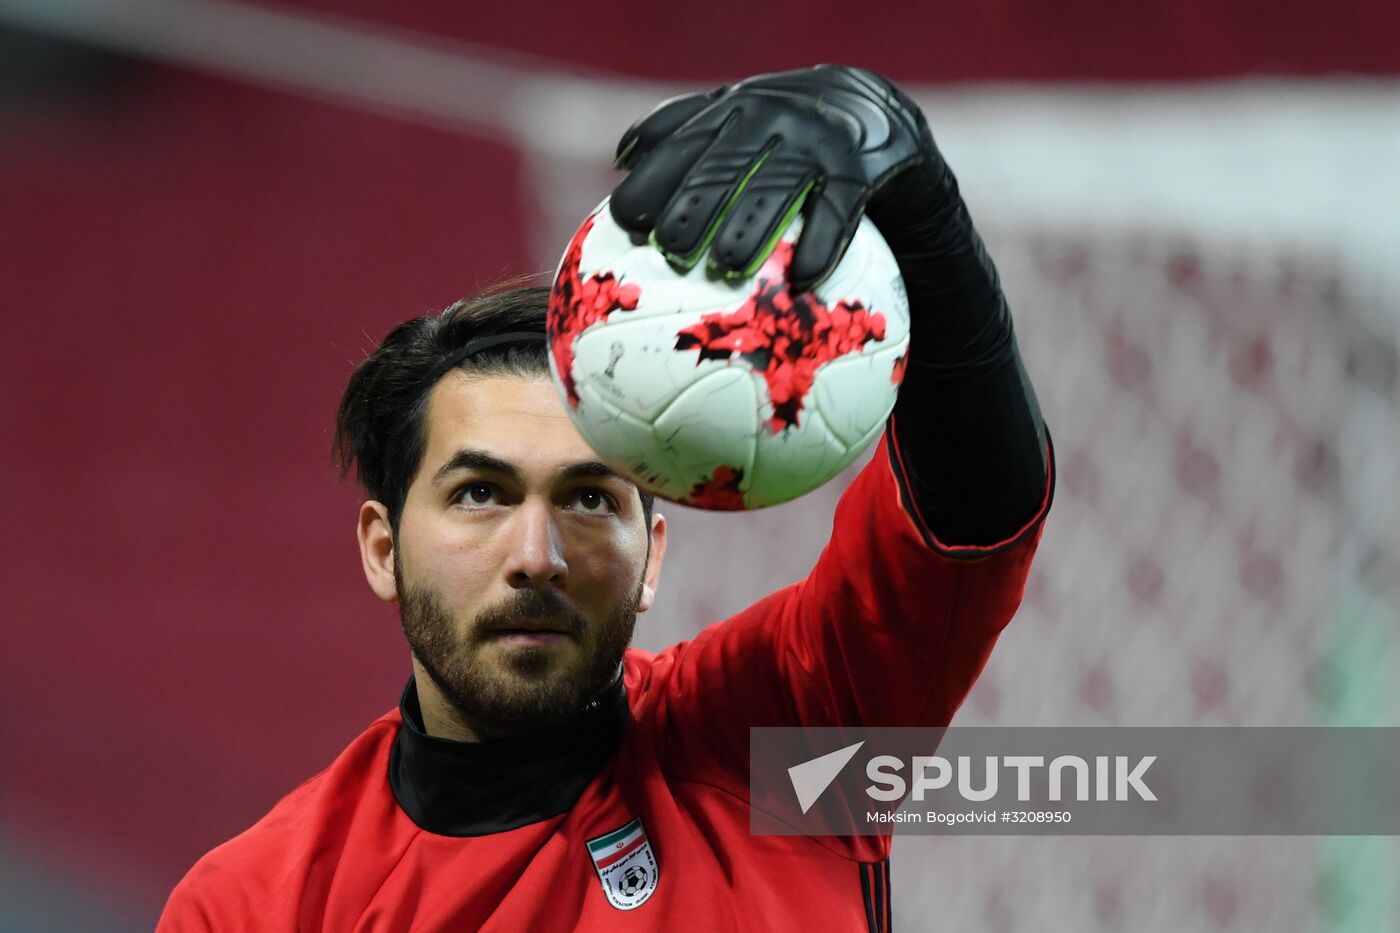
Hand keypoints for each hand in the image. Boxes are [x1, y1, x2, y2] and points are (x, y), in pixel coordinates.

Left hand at [610, 64, 956, 291]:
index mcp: (733, 110)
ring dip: (751, 229)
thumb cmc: (790, 131)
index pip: (683, 144)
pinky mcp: (861, 167)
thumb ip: (688, 130)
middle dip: (694, 208)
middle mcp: (772, 118)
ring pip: (779, 188)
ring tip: (727, 269)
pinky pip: (841, 209)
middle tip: (671, 251)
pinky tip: (804, 279)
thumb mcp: (741, 117)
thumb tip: (622, 158)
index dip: (652, 180)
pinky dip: (824, 243)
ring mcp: (818, 140)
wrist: (878, 115)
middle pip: (725, 167)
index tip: (624, 221)